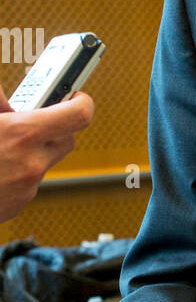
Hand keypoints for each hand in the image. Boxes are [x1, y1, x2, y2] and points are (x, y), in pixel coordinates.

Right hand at [0, 85, 94, 221]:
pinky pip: (28, 182)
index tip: (75, 96)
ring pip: (44, 161)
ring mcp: (26, 188)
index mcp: (22, 135)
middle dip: (54, 126)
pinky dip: (17, 171)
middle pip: (67, 139)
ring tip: (3, 145)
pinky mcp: (17, 205)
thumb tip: (8, 96)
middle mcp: (31, 164)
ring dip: (31, 150)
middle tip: (33, 117)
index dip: (81, 102)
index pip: (79, 116)